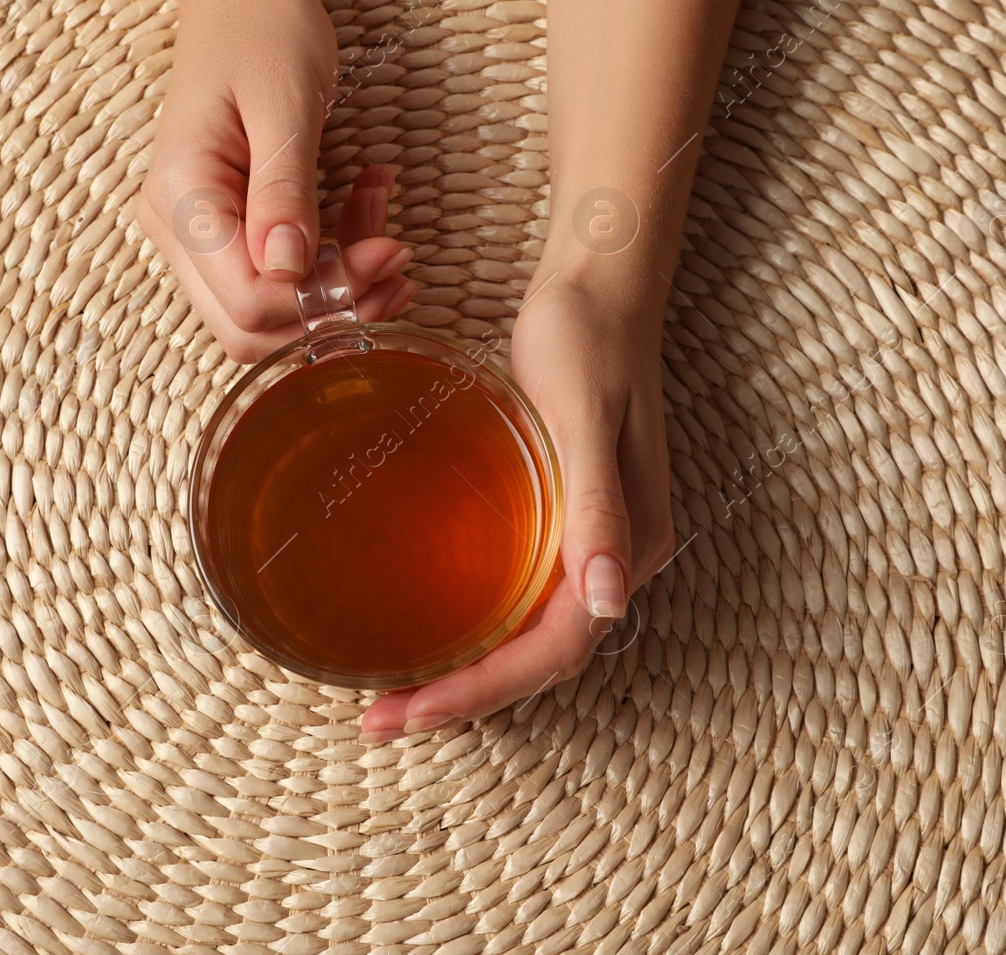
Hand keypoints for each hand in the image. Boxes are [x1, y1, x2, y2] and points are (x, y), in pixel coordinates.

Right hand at [134, 0, 414, 362]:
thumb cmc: (264, 27)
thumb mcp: (286, 103)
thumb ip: (284, 191)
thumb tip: (289, 270)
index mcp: (182, 196)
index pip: (250, 302)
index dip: (327, 296)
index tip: (390, 250)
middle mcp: (175, 228)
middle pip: (252, 327)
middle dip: (336, 305)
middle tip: (397, 253)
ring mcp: (195, 236)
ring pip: (269, 315)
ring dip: (340, 288)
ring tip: (389, 229)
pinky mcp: (223, 232)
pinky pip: (278, 281)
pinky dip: (331, 264)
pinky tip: (369, 216)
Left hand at [360, 272, 677, 741]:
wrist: (597, 286)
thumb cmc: (585, 340)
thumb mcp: (584, 416)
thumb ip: (599, 506)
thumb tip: (607, 602)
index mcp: (627, 545)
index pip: (556, 650)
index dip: (483, 690)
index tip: (408, 710)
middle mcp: (613, 559)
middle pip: (539, 659)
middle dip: (462, 697)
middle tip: (378, 719)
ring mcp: (591, 542)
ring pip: (529, 636)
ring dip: (466, 673)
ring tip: (393, 695)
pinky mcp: (564, 518)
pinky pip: (522, 599)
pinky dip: (476, 629)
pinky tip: (429, 630)